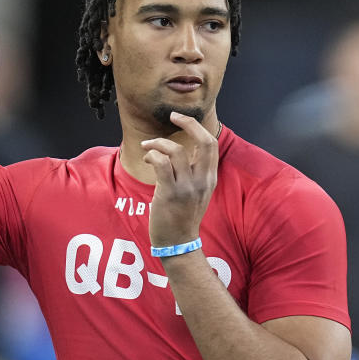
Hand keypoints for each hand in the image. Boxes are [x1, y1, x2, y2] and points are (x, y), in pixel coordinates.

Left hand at [141, 112, 217, 247]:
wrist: (179, 243)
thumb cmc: (183, 216)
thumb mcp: (197, 192)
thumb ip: (195, 172)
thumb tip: (182, 151)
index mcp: (210, 178)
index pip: (211, 143)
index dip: (197, 126)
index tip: (182, 118)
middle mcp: (202, 180)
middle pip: (204, 141)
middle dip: (188, 123)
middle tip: (172, 116)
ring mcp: (187, 187)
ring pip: (176, 150)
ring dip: (158, 143)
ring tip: (148, 147)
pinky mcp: (170, 193)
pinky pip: (161, 164)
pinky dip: (152, 155)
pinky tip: (147, 159)